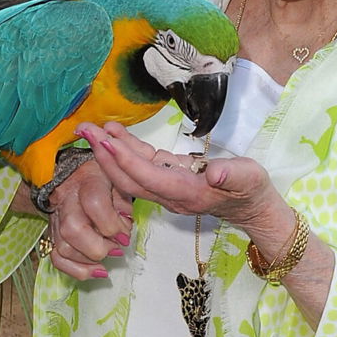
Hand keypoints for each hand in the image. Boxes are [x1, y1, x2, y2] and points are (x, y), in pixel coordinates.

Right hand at [43, 159, 133, 281]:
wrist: (71, 174)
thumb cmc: (100, 178)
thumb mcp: (118, 179)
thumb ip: (123, 203)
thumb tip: (124, 228)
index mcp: (87, 182)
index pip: (94, 204)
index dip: (112, 225)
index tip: (125, 236)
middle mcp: (67, 200)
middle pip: (73, 230)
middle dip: (99, 247)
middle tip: (116, 248)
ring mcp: (56, 219)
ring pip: (64, 248)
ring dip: (89, 260)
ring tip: (107, 256)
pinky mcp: (52, 234)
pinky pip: (57, 258)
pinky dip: (76, 270)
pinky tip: (95, 270)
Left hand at [77, 120, 290, 242]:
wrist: (252, 208)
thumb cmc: (251, 190)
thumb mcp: (249, 178)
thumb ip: (232, 175)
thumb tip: (214, 173)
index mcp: (187, 193)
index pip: (149, 177)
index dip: (126, 160)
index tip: (105, 140)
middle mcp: (171, 195)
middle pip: (129, 179)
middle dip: (105, 156)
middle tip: (84, 131)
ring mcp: (167, 189)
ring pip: (130, 174)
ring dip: (109, 152)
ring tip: (91, 128)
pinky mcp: (168, 179)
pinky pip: (141, 167)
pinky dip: (125, 151)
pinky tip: (113, 133)